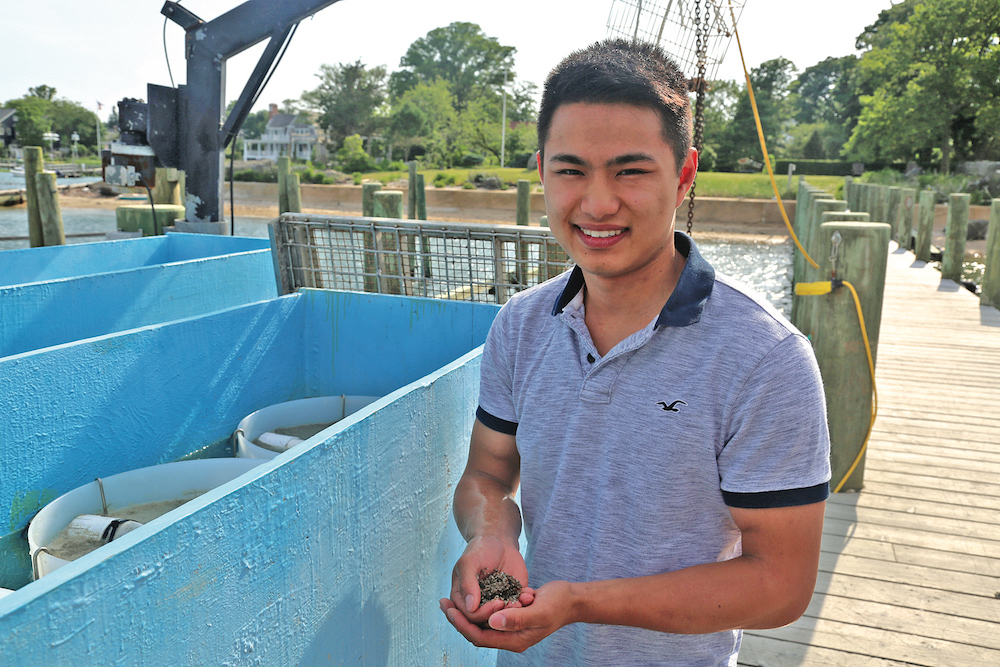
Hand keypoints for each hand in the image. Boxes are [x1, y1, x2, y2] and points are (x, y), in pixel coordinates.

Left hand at [441, 580, 572, 652]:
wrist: (571, 599)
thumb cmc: (558, 604)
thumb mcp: (539, 610)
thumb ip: (517, 618)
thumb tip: (492, 622)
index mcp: (514, 640)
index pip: (480, 637)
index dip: (462, 625)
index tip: (449, 610)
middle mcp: (509, 636)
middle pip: (476, 631)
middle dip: (459, 618)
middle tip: (443, 602)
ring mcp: (510, 627)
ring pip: (481, 622)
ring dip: (467, 611)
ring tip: (450, 597)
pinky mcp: (511, 615)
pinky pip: (490, 613)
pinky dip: (480, 604)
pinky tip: (470, 592)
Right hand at [443, 536, 528, 626]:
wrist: (498, 542)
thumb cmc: (479, 550)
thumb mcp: (468, 562)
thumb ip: (467, 583)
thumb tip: (469, 607)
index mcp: (462, 598)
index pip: (470, 616)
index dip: (483, 614)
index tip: (496, 603)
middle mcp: (477, 605)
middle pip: (486, 621)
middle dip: (499, 615)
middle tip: (511, 603)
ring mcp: (493, 603)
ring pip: (502, 617)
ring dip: (513, 612)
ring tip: (521, 602)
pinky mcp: (509, 599)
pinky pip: (515, 607)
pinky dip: (523, 604)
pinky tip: (528, 595)